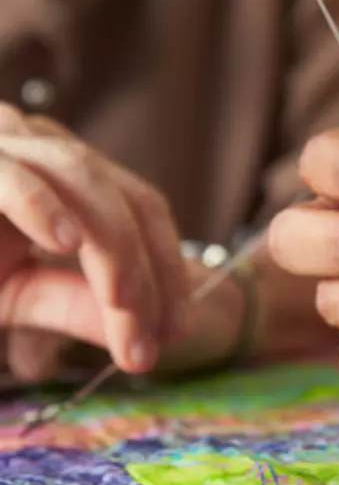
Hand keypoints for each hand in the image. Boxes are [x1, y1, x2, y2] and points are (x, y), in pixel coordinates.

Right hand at [0, 104, 187, 376]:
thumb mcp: (17, 292)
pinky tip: (64, 240)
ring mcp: (4, 142)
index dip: (170, 270)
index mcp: (69, 177)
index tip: (177, 332)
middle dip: (152, 273)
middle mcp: (43, 148)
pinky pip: (8, 174)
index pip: (144, 211)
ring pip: (83, 181)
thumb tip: (142, 342)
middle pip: (129, 199)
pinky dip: (38, 203)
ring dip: (112, 248)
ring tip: (126, 304)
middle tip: (154, 341)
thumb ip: (77, 305)